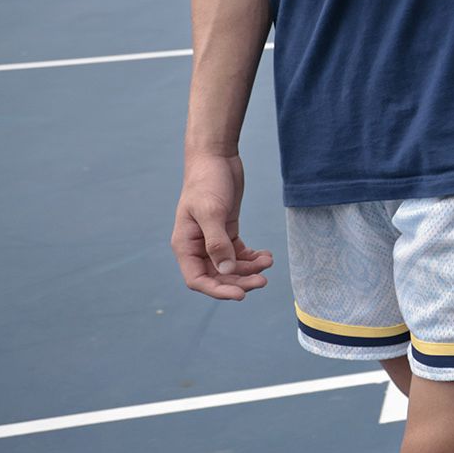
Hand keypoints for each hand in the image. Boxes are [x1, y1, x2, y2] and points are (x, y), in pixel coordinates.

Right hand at [171, 154, 273, 300]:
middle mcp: (197, 246)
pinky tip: (266, 255)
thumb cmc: (207, 182)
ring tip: (268, 261)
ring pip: (231, 266)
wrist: (216, 158)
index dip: (218, 290)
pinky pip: (239, 253)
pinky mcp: (227, 230)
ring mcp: (212, 239)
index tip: (241, 294)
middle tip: (263, 281)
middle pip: (217, 276)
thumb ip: (217, 242)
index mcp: (185, 245)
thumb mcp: (212, 211)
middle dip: (240, 281)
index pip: (197, 279)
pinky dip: (252, 257)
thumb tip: (226, 270)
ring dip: (250, 269)